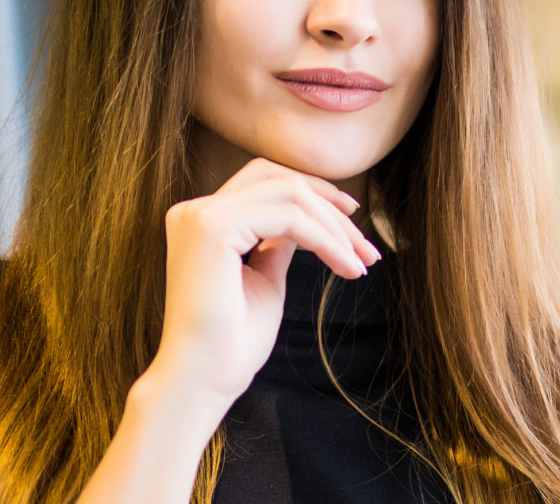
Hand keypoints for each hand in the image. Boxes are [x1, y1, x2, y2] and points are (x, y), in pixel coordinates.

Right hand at [146, 157, 381, 404]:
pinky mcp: (213, 228)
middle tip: (365, 244)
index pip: (265, 182)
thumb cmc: (233, 341)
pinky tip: (346, 267)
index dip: (314, 194)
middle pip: (279, 179)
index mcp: (202, 220)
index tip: (352, 222)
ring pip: (290, 194)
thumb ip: (277, 243)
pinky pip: (290, 219)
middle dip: (329, 204)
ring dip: (335, 227)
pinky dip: (326, 240)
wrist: (204, 380)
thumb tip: (303, 221)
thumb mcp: (264, 278)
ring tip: (361, 262)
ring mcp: (201, 216)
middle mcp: (194, 210)